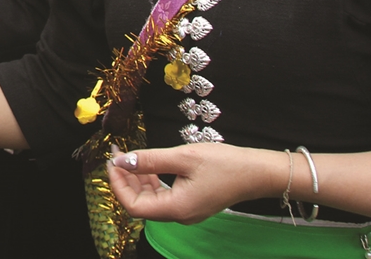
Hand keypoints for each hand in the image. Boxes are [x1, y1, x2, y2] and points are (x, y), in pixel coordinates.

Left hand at [107, 144, 283, 223]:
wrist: (258, 172)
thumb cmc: (225, 164)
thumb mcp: (183, 157)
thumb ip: (149, 160)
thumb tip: (121, 161)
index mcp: (176, 209)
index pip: (134, 206)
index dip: (118, 185)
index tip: (113, 161)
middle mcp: (180, 215)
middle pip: (140, 204)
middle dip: (125, 180)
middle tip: (117, 155)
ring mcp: (186, 211)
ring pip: (151, 200)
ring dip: (137, 180)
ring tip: (130, 157)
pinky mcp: (192, 203)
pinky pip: (163, 196)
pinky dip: (151, 182)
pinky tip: (148, 165)